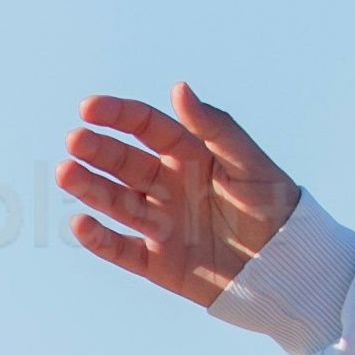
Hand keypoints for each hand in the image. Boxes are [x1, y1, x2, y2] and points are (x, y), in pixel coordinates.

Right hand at [61, 80, 301, 306]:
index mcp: (189, 155)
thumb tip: (178, 88)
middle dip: (98, 151)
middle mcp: (168, 186)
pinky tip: (79, 223)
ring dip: (90, 188)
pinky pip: (122, 250)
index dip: (117, 116)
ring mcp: (161, 224)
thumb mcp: (250, 163)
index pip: (145, 128)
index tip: (89, 108)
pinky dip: (100, 240)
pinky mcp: (158, 262)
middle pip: (124, 163)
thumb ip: (216, 128)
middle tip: (75, 140)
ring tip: (66, 173)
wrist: (289, 266)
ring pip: (116, 202)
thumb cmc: (275, 207)